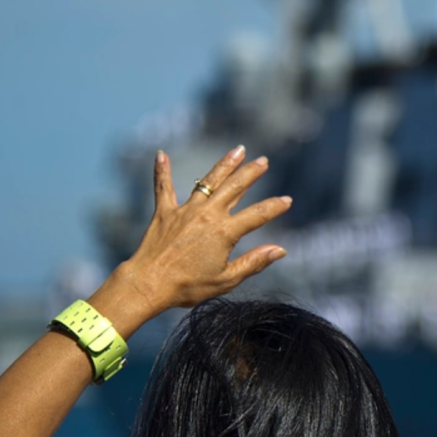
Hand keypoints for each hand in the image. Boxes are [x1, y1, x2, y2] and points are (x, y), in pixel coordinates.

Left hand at [107, 146, 291, 322]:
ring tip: (238, 150)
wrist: (148, 284)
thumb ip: (254, 262)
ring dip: (224, 165)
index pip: (257, 215)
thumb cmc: (188, 286)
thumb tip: (280, 250)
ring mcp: (185, 211)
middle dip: (251, 173)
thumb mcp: (226, 280)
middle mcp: (207, 215)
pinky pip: (163, 187)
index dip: (275, 207)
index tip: (287, 200)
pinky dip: (162, 171)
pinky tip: (160, 154)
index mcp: (225, 232)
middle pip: (235, 188)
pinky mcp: (164, 212)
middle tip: (263, 161)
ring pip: (208, 181)